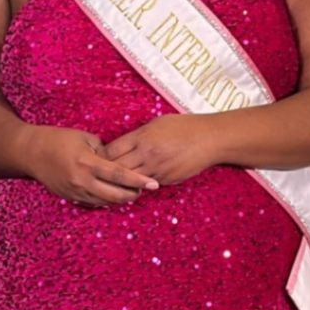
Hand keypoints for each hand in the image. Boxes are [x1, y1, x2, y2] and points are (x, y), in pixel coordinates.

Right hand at [28, 127, 159, 206]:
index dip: (139, 181)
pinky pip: (94, 203)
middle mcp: (82, 180)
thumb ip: (105, 151)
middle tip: (145, 189)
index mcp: (88, 162)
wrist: (31, 152)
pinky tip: (114, 195)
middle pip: (115, 195)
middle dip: (133, 195)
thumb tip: (119, 162)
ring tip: (132, 192)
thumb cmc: (59, 139)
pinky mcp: (70, 197)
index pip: (119, 175)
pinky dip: (106, 200)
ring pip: (105, 202)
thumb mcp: (85, 138)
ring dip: (121, 199)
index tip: (154, 184)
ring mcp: (75, 192)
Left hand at [104, 114, 220, 186]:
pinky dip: (139, 186)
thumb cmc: (184, 127)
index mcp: (142, 137)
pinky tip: (135, 185)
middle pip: (116, 168)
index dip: (102, 156)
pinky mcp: (166, 179)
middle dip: (107, 172)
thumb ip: (138, 135)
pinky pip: (146, 185)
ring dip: (122, 183)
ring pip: (130, 181)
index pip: (111, 151)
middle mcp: (146, 153)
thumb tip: (122, 145)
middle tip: (101, 175)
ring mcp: (156, 168)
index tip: (99, 158)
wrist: (209, 139)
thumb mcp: (157, 124)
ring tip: (114, 184)